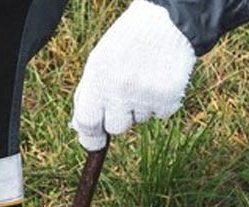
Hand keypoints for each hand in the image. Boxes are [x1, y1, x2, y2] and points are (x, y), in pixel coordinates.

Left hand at [71, 0, 195, 150]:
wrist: (167, 21)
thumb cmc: (127, 43)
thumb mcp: (99, 62)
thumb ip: (87, 95)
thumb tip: (79, 129)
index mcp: (98, 79)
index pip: (87, 123)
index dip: (90, 138)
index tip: (96, 142)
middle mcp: (120, 89)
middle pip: (116, 128)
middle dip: (119, 118)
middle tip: (126, 95)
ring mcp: (145, 94)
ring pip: (140, 120)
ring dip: (141, 106)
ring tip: (145, 77)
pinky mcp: (169, 97)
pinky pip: (161, 115)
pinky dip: (162, 103)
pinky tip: (160, 79)